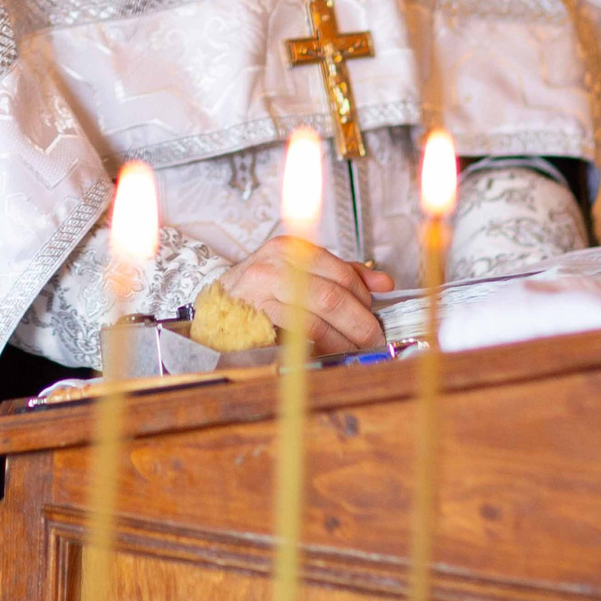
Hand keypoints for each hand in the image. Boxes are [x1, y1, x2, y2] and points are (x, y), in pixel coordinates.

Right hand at [214, 237, 393, 354]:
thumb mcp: (300, 270)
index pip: (340, 272)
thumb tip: (384, 283)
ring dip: (343, 337)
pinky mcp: (254, 320)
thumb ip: (342, 274)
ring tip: (356, 348)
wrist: (216, 302)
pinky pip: (295, 336)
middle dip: (359, 320)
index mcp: (292, 249)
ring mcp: (262, 294)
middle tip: (374, 337)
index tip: (375, 314)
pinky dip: (319, 345)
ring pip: (315, 317)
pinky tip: (330, 351)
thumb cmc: (263, 288)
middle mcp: (276, 266)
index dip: (363, 296)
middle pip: (331, 295)